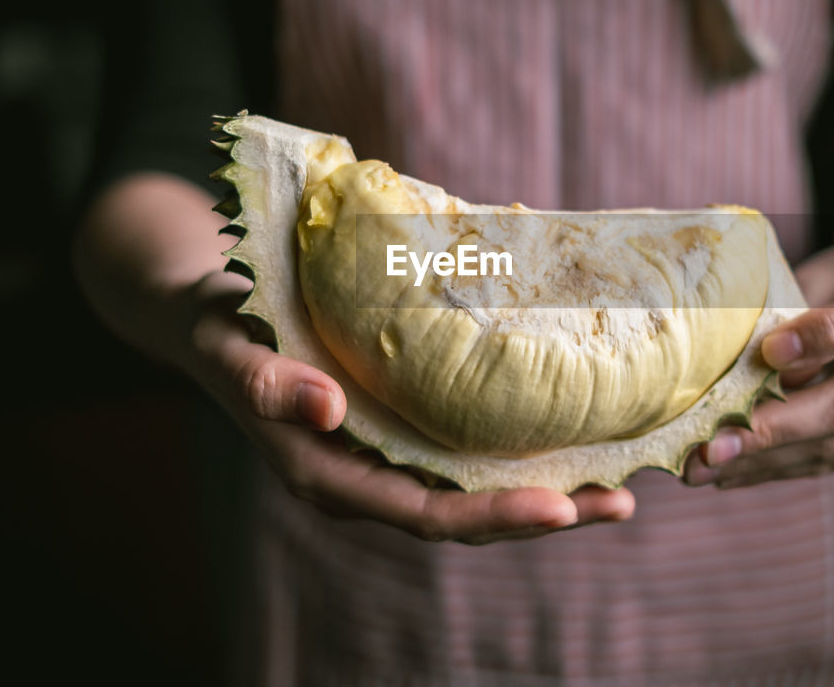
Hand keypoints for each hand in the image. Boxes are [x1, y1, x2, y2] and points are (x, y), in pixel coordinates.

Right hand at [180, 270, 634, 543]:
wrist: (212, 316)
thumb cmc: (220, 331)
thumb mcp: (230, 350)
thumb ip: (266, 383)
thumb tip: (327, 409)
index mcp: (329, 475)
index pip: (423, 513)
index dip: (492, 517)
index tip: (560, 507)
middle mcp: (368, 477)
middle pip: (467, 514)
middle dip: (544, 513)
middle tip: (621, 503)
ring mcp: (389, 456)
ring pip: (477, 488)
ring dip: (546, 489)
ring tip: (620, 483)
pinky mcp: (405, 427)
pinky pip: (469, 451)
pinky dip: (521, 450)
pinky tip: (573, 435)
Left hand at [683, 237, 833, 487]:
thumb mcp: (829, 268)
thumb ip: (798, 304)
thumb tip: (744, 361)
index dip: (824, 336)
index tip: (766, 353)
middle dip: (777, 428)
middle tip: (713, 446)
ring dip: (767, 459)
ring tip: (705, 466)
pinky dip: (779, 466)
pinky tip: (731, 472)